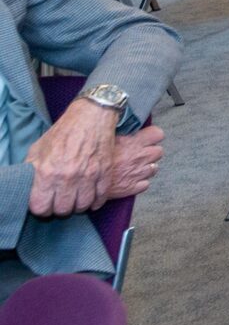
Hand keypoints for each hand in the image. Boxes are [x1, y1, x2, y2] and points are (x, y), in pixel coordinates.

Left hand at [26, 102, 154, 215]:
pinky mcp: (105, 171)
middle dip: (60, 208)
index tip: (44, 203)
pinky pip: (101, 197)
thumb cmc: (63, 132)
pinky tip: (91, 197)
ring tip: (76, 198)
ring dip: (78, 205)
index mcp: (47, 171)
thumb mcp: (38, 149)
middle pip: (62, 210)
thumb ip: (31, 170)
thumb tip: (27, 187)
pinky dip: (96, 201)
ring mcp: (89, 175)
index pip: (41, 207)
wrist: (92, 115)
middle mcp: (68, 176)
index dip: (41, 207)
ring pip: (82, 206)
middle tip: (61, 200)